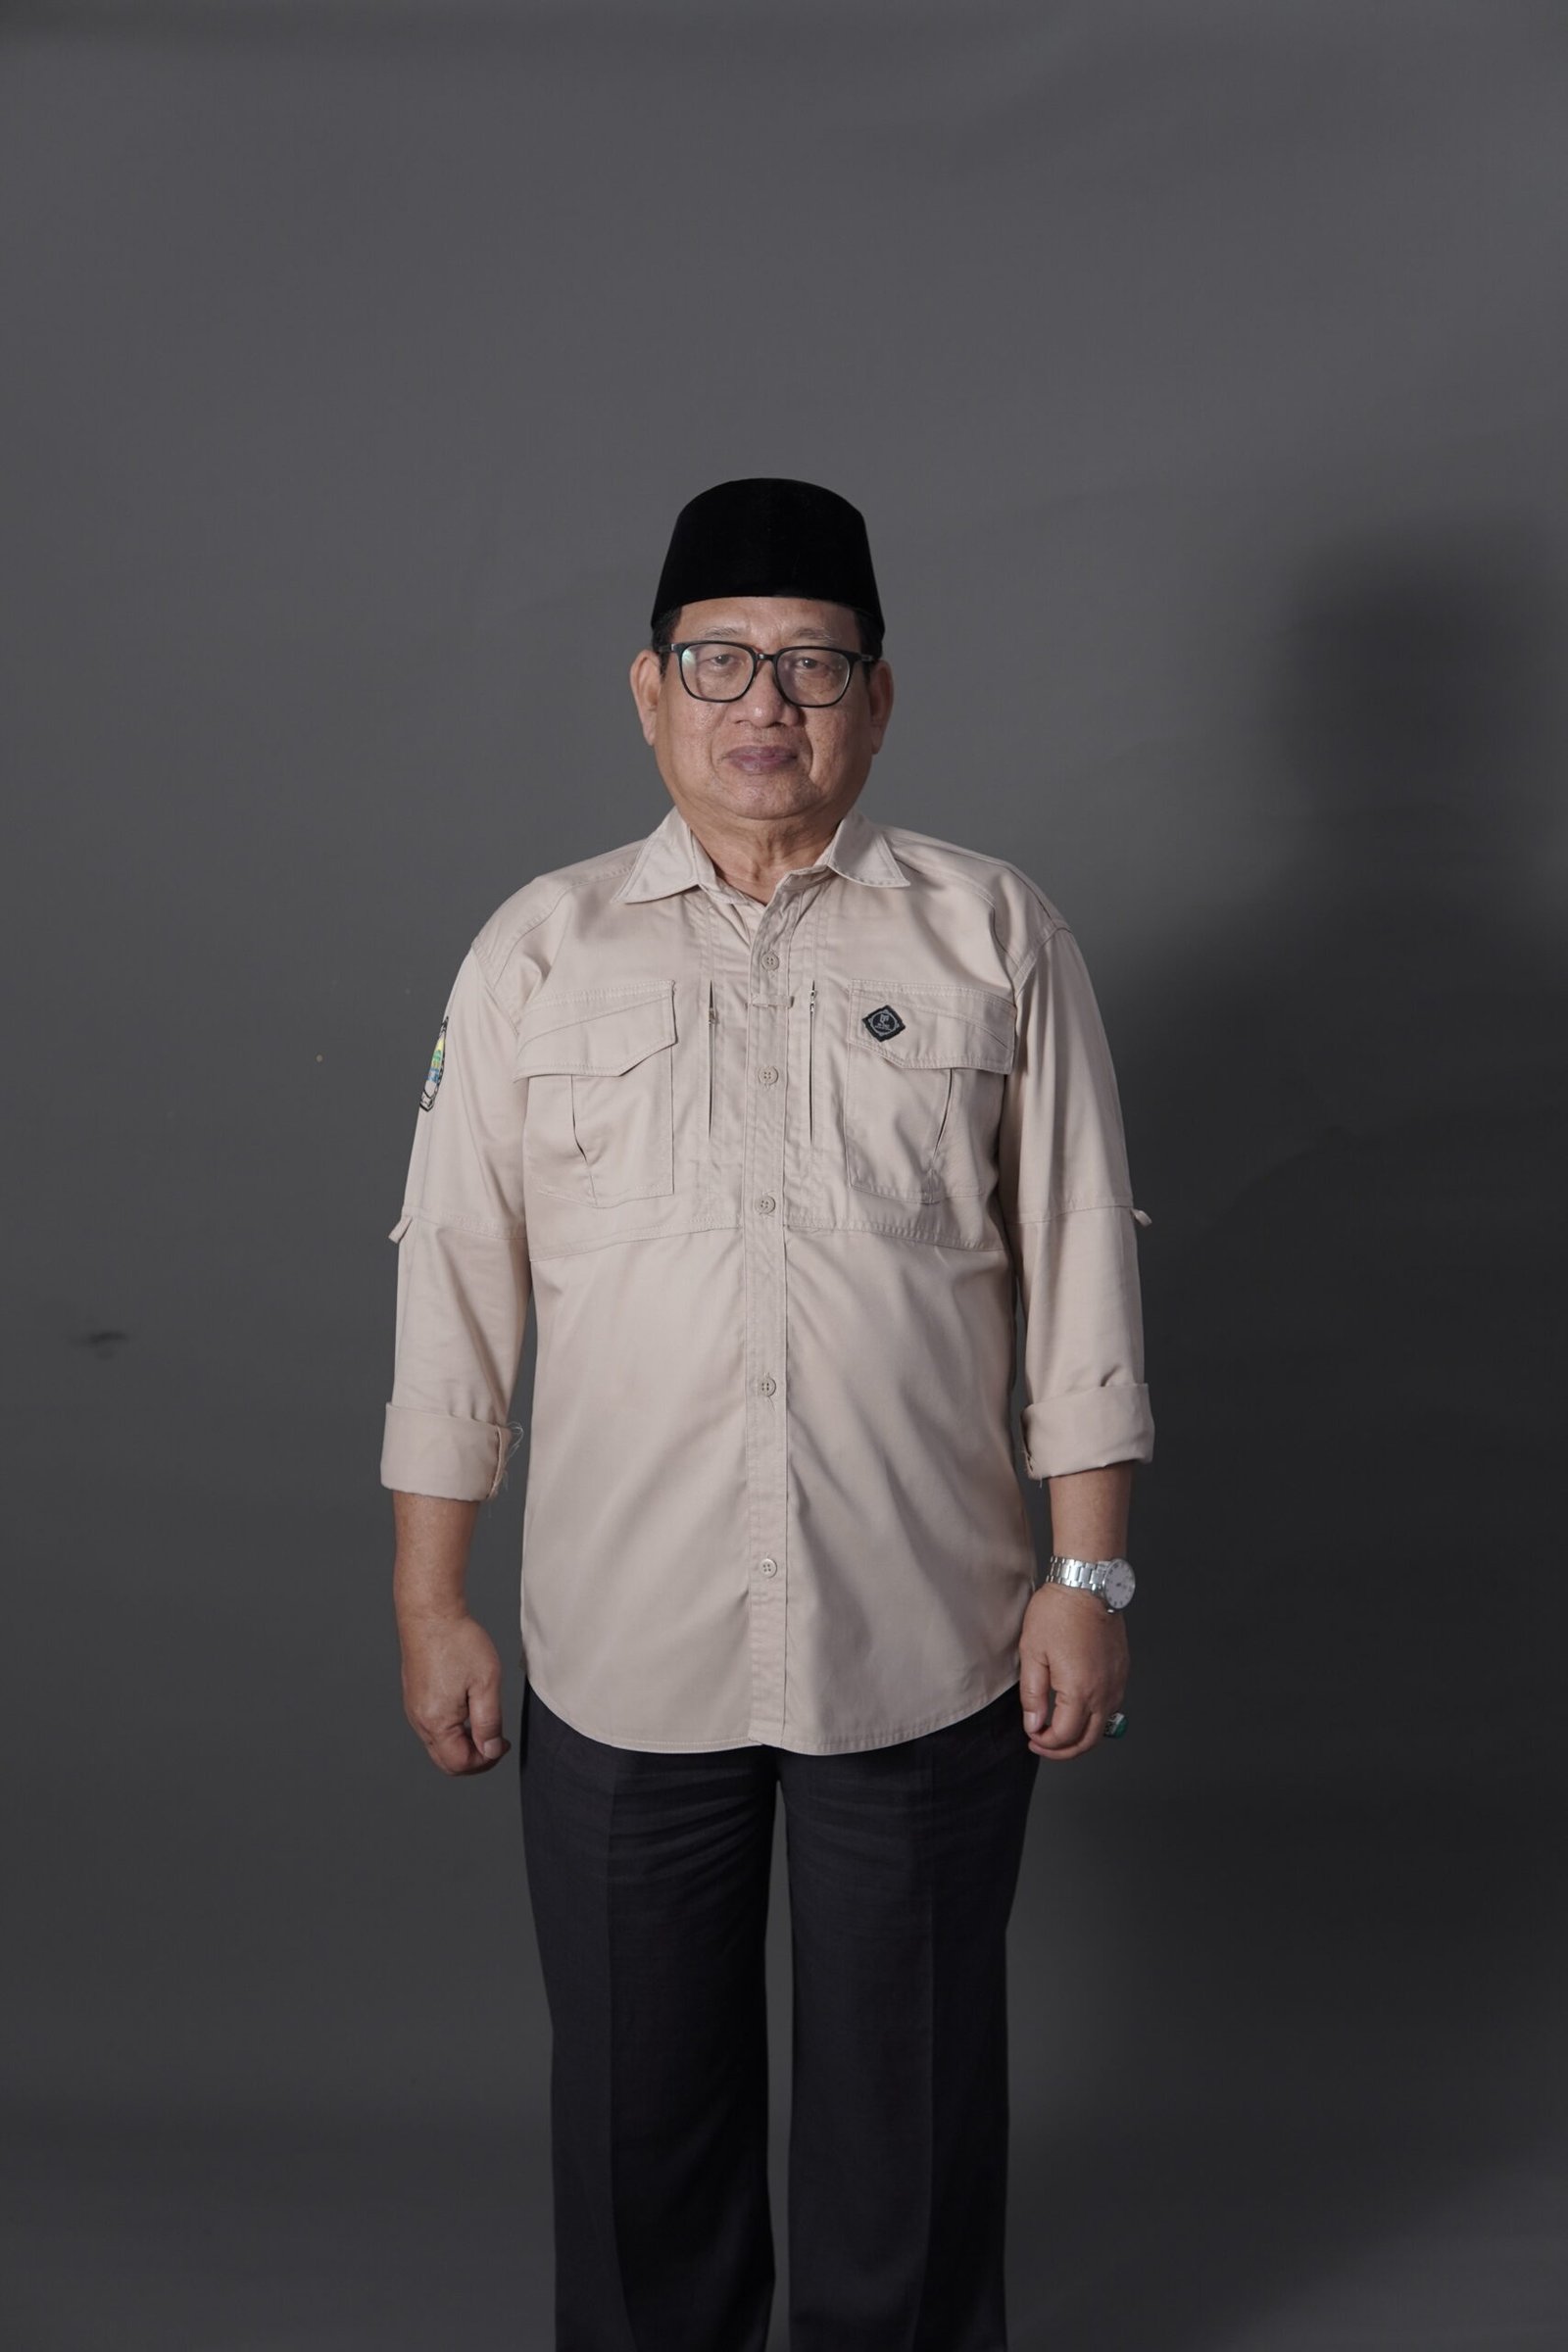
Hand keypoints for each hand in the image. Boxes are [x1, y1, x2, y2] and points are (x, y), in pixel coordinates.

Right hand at [398, 1609, 510, 1776]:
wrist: (430, 1613)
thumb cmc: (458, 1642)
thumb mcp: (486, 1684)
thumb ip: (489, 1723)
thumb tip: (490, 1750)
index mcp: (436, 1722)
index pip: (460, 1764)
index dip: (486, 1761)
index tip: (505, 1744)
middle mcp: (419, 1721)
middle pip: (446, 1760)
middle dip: (475, 1758)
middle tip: (497, 1742)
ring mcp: (413, 1709)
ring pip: (439, 1744)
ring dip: (464, 1743)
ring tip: (485, 1721)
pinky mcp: (414, 1697)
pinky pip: (432, 1727)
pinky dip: (453, 1729)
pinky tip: (468, 1708)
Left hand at [1018, 1584, 1127, 1760]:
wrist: (1087, 1584)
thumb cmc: (1058, 1612)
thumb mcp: (1032, 1653)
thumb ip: (1033, 1695)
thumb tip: (1035, 1724)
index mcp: (1080, 1690)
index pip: (1065, 1736)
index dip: (1045, 1743)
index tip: (1031, 1736)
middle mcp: (1104, 1691)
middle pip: (1088, 1741)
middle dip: (1063, 1750)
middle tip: (1042, 1744)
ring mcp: (1117, 1682)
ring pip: (1103, 1727)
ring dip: (1080, 1736)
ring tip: (1057, 1730)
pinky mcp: (1121, 1672)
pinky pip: (1111, 1707)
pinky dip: (1094, 1718)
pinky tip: (1076, 1709)